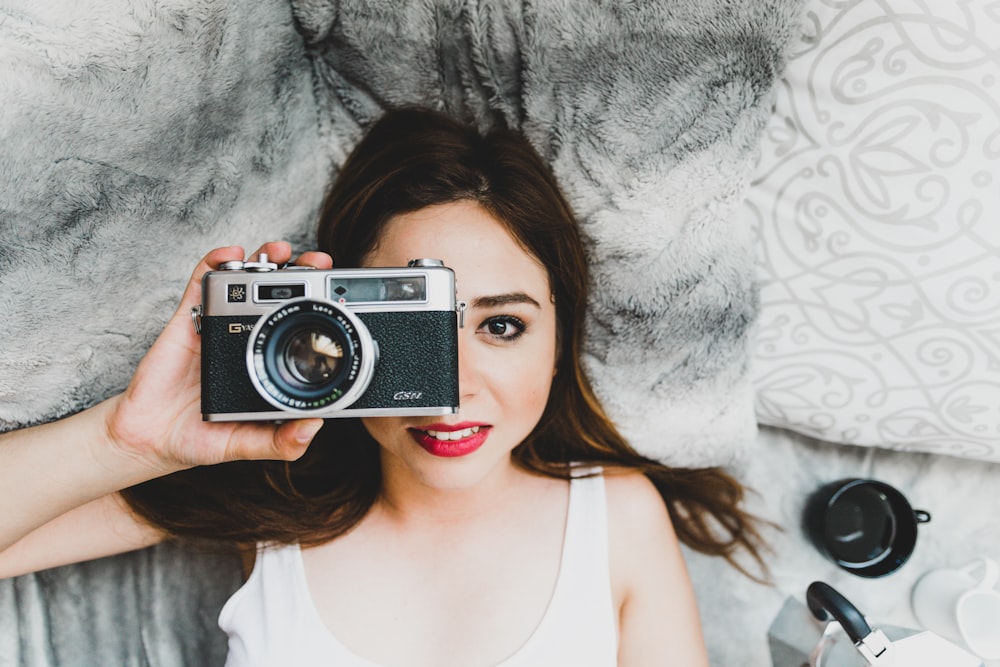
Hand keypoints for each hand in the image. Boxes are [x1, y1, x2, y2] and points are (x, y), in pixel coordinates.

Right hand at [102, 242, 331, 474]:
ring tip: (279, 251)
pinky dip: (214, 263)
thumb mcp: (248, 444)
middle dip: (300, 271)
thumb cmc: (200, 439)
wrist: (149, 440)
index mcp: (266, 363)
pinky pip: (201, 284)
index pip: (299, 328)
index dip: (319, 307)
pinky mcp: (188, 321)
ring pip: (245, 282)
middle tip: (318, 261)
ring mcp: (219, 327)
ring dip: (263, 259)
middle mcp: (247, 340)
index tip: (339, 294)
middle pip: (279, 295)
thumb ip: (280, 443)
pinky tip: (230, 254)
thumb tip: (314, 425)